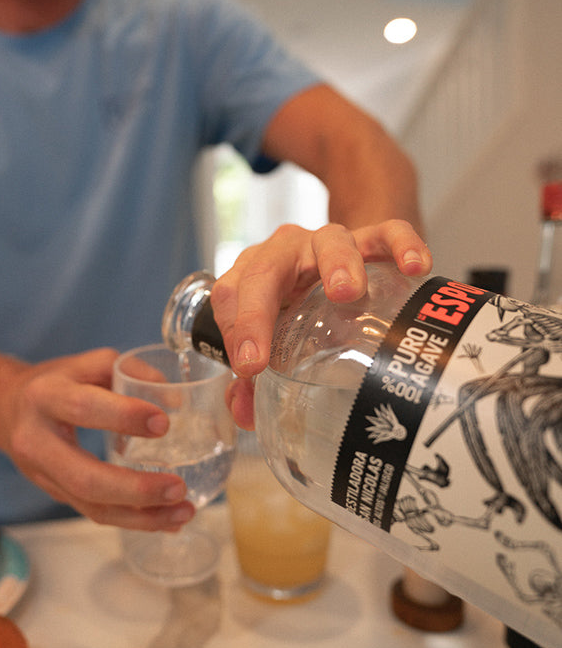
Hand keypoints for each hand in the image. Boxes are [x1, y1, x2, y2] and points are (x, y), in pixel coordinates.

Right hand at [3, 348, 194, 529]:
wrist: (6, 409)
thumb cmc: (56, 382)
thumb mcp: (87, 363)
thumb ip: (130, 371)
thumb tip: (175, 399)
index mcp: (45, 396)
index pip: (83, 408)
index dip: (124, 416)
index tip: (164, 423)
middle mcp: (37, 441)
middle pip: (85, 477)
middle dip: (136, 489)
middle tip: (177, 487)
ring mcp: (43, 475)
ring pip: (92, 506)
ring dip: (142, 517)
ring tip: (183, 512)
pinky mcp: (55, 494)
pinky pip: (95, 513)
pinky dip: (134, 520)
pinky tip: (166, 520)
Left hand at [210, 221, 430, 427]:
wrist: (343, 267)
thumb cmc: (300, 306)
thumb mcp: (277, 336)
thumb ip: (254, 380)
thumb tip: (246, 414)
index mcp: (254, 274)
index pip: (232, 293)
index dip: (236, 328)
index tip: (249, 367)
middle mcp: (286, 252)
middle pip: (266, 268)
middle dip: (261, 308)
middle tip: (268, 353)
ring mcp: (328, 242)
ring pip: (330, 240)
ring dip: (337, 264)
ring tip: (348, 293)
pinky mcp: (372, 239)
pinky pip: (388, 233)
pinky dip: (402, 245)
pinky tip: (415, 266)